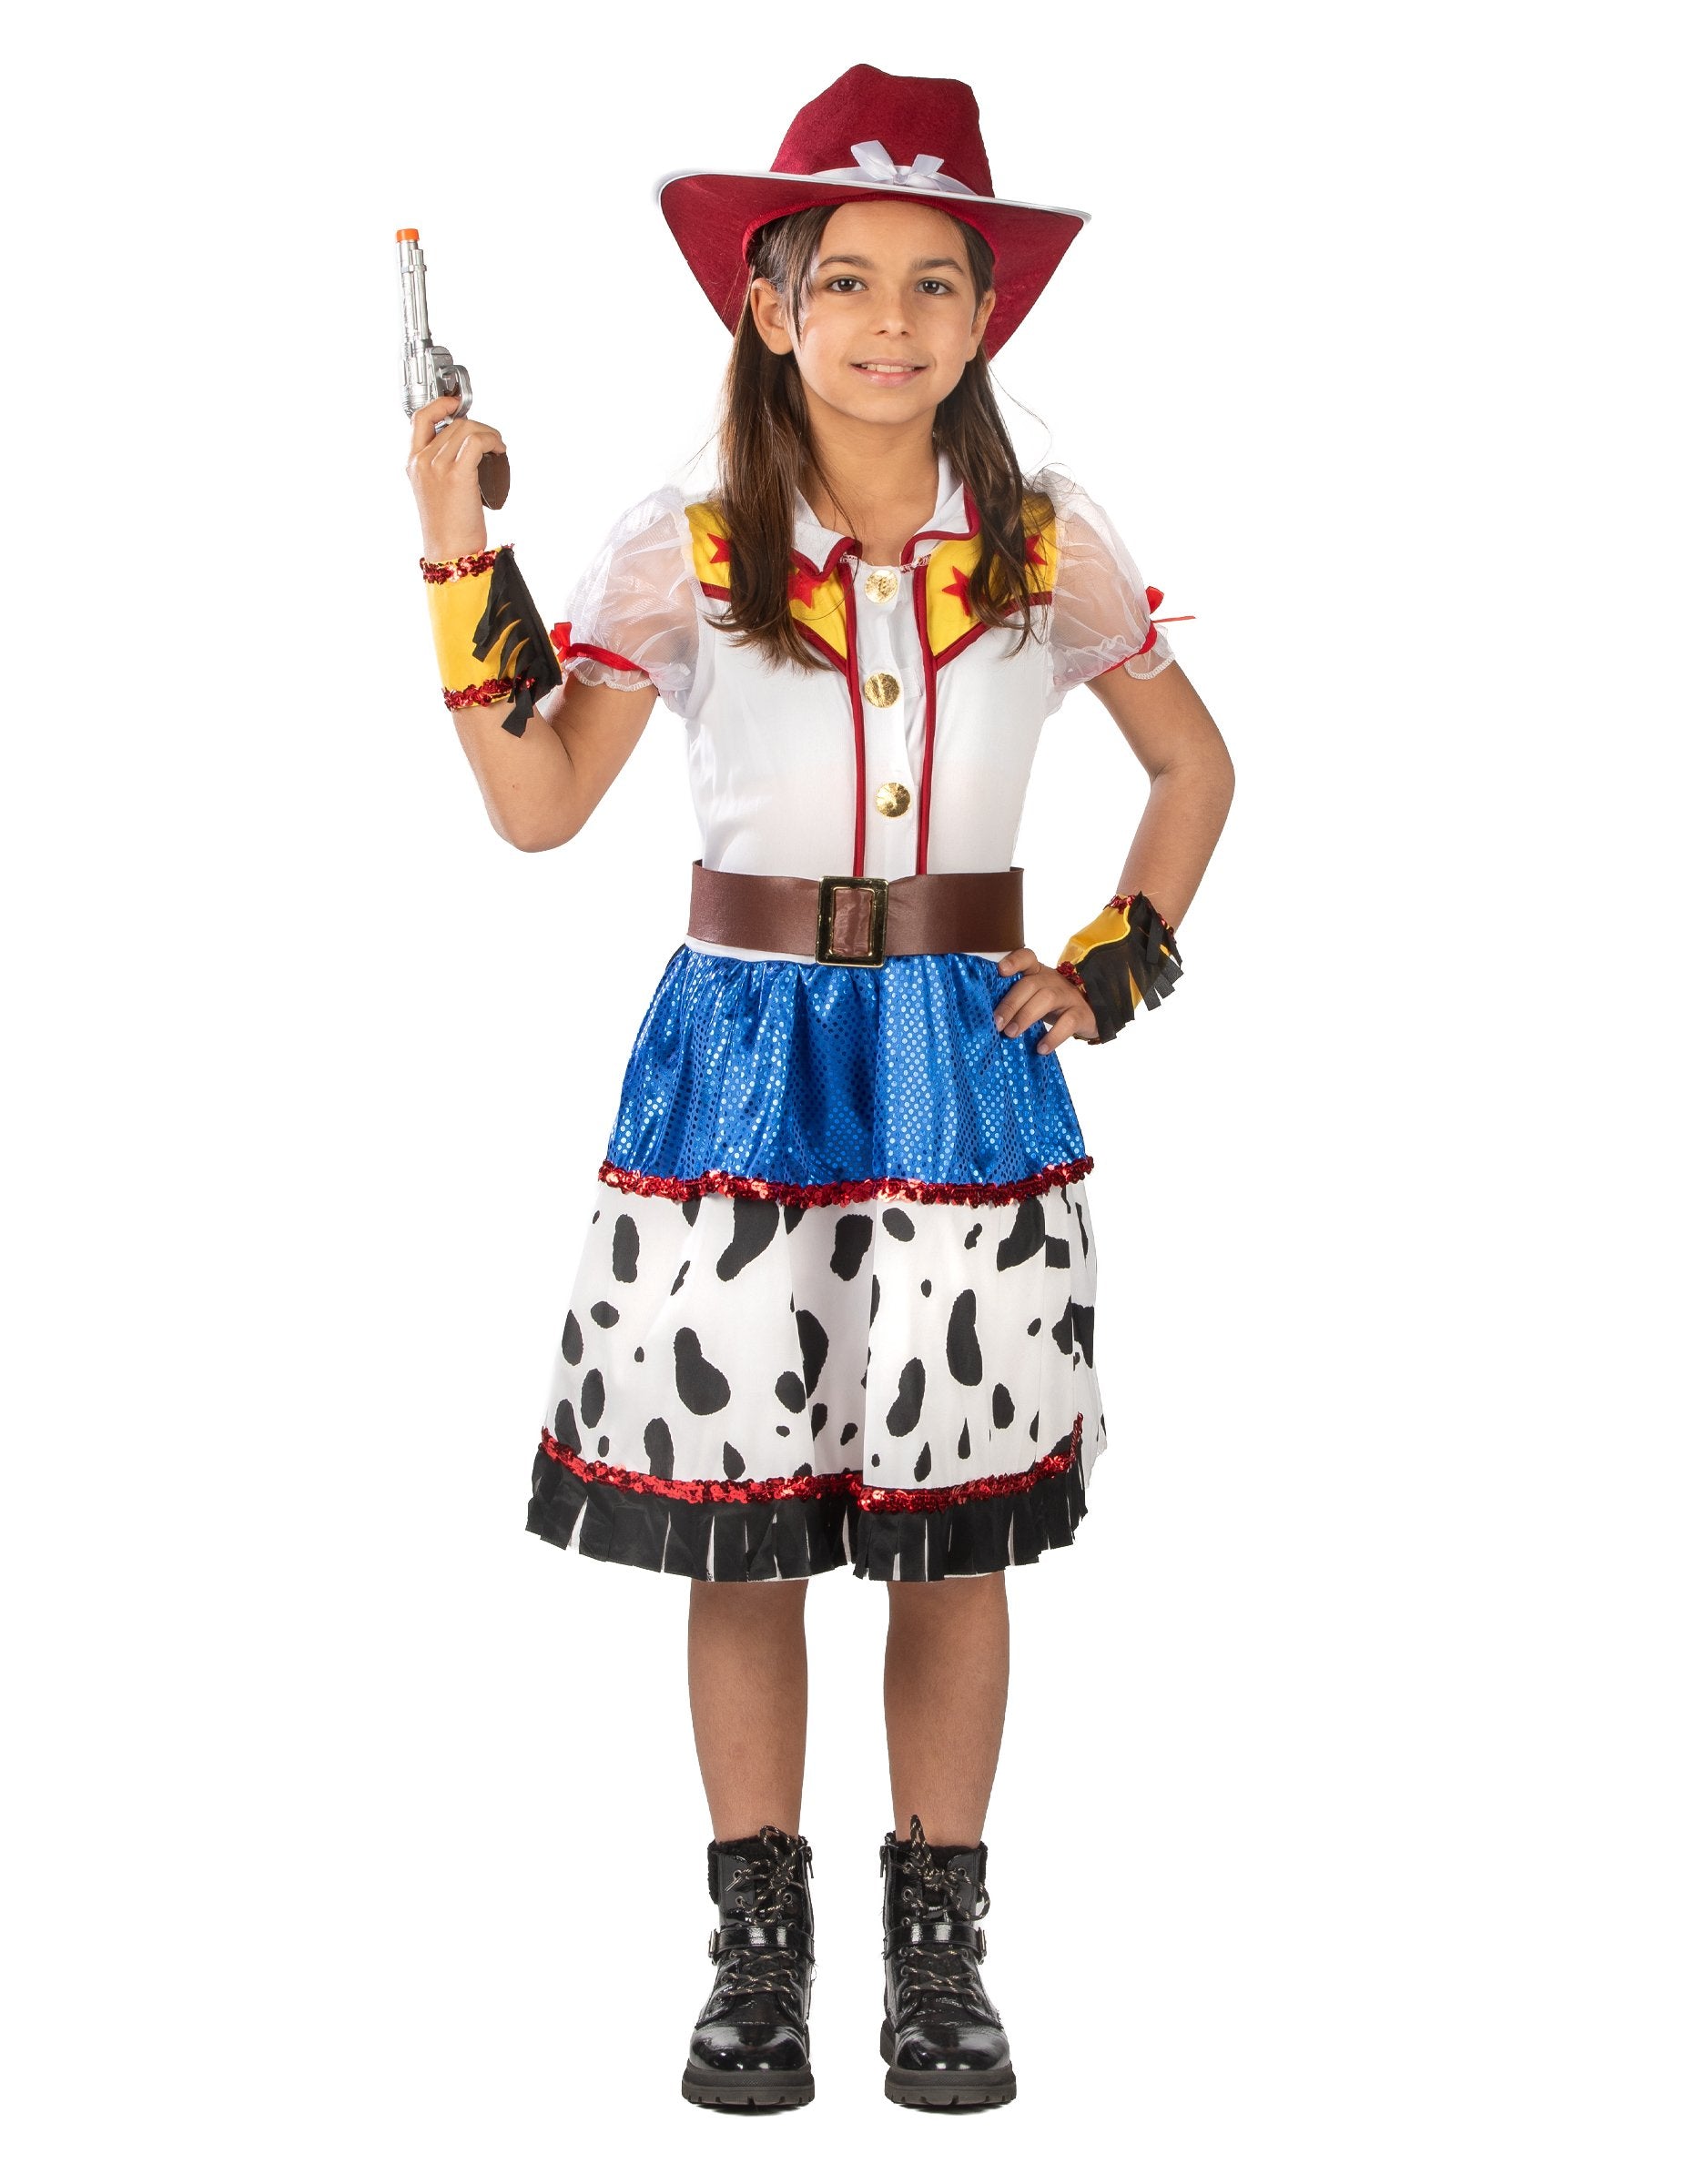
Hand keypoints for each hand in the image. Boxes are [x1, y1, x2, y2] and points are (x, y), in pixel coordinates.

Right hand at [406, 392, 506, 560]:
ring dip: (489, 434)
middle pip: (454, 424)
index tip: (457, 404)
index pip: (420, 418)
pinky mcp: (457, 474)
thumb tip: (463, 451)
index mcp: (413, 463)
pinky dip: (493, 440)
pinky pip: (478, 441)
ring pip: (467, 429)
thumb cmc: (446, 527)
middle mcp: (422, 461)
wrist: (449, 550)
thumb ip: (438, 468)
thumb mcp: (433, 491)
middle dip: (478, 427)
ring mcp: (438, 466)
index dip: (441, 405)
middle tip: (491, 442)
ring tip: (497, 448)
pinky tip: (499, 451)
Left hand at [991, 948, 1096, 1054]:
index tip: (1000, 971)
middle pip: (1030, 984)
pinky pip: (1068, 1022)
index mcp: (1037, 973)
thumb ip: (1015, 1000)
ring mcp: (1067, 995)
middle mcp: (1052, 980)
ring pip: (1046, 999)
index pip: (1027, 958)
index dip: (1014, 961)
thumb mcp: (1034, 996)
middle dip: (1010, 1003)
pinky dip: (1053, 1036)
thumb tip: (985, 1019)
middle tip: (996, 1023)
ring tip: (1011, 1034)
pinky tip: (1041, 1049)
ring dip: (1025, 1016)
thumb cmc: (1052, 1005)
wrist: (1090, 1012)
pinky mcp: (1080, 1014)